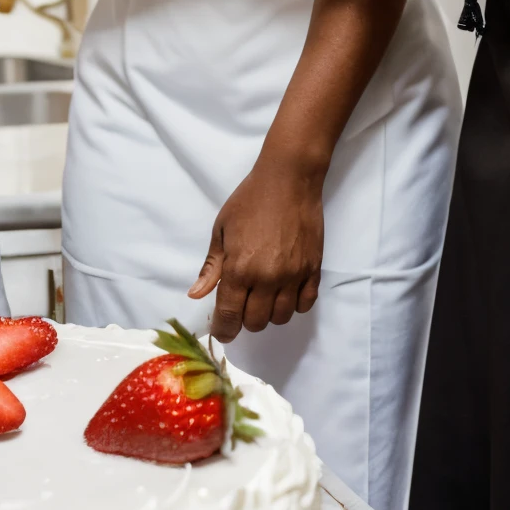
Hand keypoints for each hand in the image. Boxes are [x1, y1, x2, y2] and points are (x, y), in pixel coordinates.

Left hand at [188, 157, 324, 339]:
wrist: (289, 179)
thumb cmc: (249, 200)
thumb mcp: (222, 229)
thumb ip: (211, 267)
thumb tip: (196, 294)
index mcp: (240, 269)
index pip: (230, 317)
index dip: (224, 330)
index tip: (222, 330)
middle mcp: (267, 279)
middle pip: (256, 322)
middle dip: (245, 319)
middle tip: (242, 302)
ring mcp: (293, 276)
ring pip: (281, 317)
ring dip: (269, 313)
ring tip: (263, 294)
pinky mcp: (313, 270)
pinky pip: (305, 304)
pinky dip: (294, 304)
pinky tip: (286, 291)